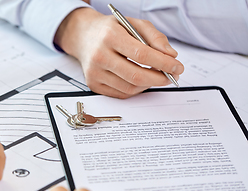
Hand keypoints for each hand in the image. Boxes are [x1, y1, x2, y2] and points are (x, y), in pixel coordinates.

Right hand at [55, 8, 183, 97]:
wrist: (84, 37)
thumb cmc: (111, 30)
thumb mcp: (134, 24)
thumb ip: (155, 38)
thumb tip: (171, 56)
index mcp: (110, 36)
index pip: (142, 55)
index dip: (163, 63)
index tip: (177, 67)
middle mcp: (99, 56)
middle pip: (136, 75)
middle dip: (159, 78)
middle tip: (171, 76)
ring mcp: (95, 73)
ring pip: (129, 88)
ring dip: (148, 85)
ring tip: (156, 76)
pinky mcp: (93, 84)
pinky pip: (121, 94)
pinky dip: (136, 90)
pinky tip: (140, 81)